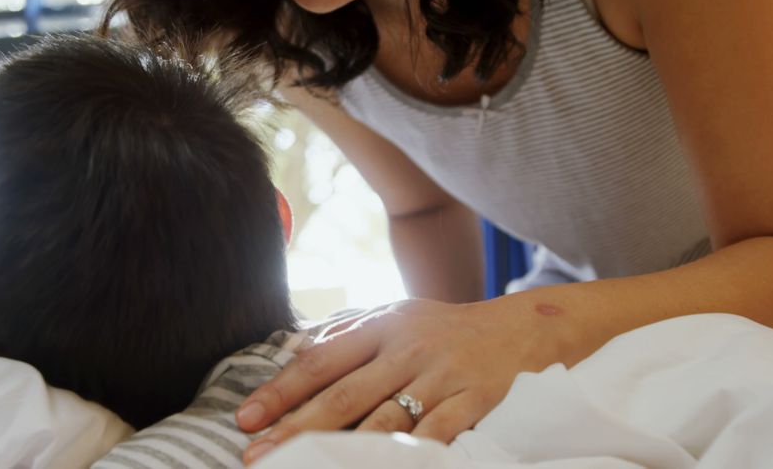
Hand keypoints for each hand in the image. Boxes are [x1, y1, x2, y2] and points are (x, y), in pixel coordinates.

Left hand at [235, 296, 579, 463]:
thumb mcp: (399, 317)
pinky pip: (436, 435)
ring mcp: (443, 375)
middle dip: (296, 429)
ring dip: (342, 451)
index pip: (321, 361)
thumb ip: (350, 336)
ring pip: (384, 420)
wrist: (527, 328)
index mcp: (383, 326)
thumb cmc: (449, 329)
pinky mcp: (476, 400)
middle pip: (343, 396)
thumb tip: (295, 354)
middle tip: (257, 456)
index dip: (281, 391)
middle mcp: (408, 348)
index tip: (245, 419)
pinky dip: (408, 455)